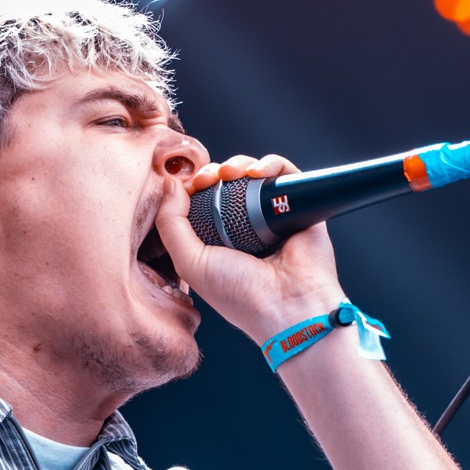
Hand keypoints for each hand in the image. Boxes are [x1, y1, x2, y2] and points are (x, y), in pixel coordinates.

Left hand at [155, 153, 347, 344]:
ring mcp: (274, 216)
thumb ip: (170, 224)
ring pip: (254, 175)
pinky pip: (286, 175)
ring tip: (231, 173)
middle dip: (213, 173)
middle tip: (207, 178)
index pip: (202, 202)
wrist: (289, 306)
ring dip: (239, 164)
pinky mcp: (300, 208)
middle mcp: (246, 228)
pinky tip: (258, 172)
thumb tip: (170, 185)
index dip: (192, 187)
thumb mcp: (190, 263)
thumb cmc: (240, 294)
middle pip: (227, 184)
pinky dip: (271, 164)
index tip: (187, 185)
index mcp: (219, 242)